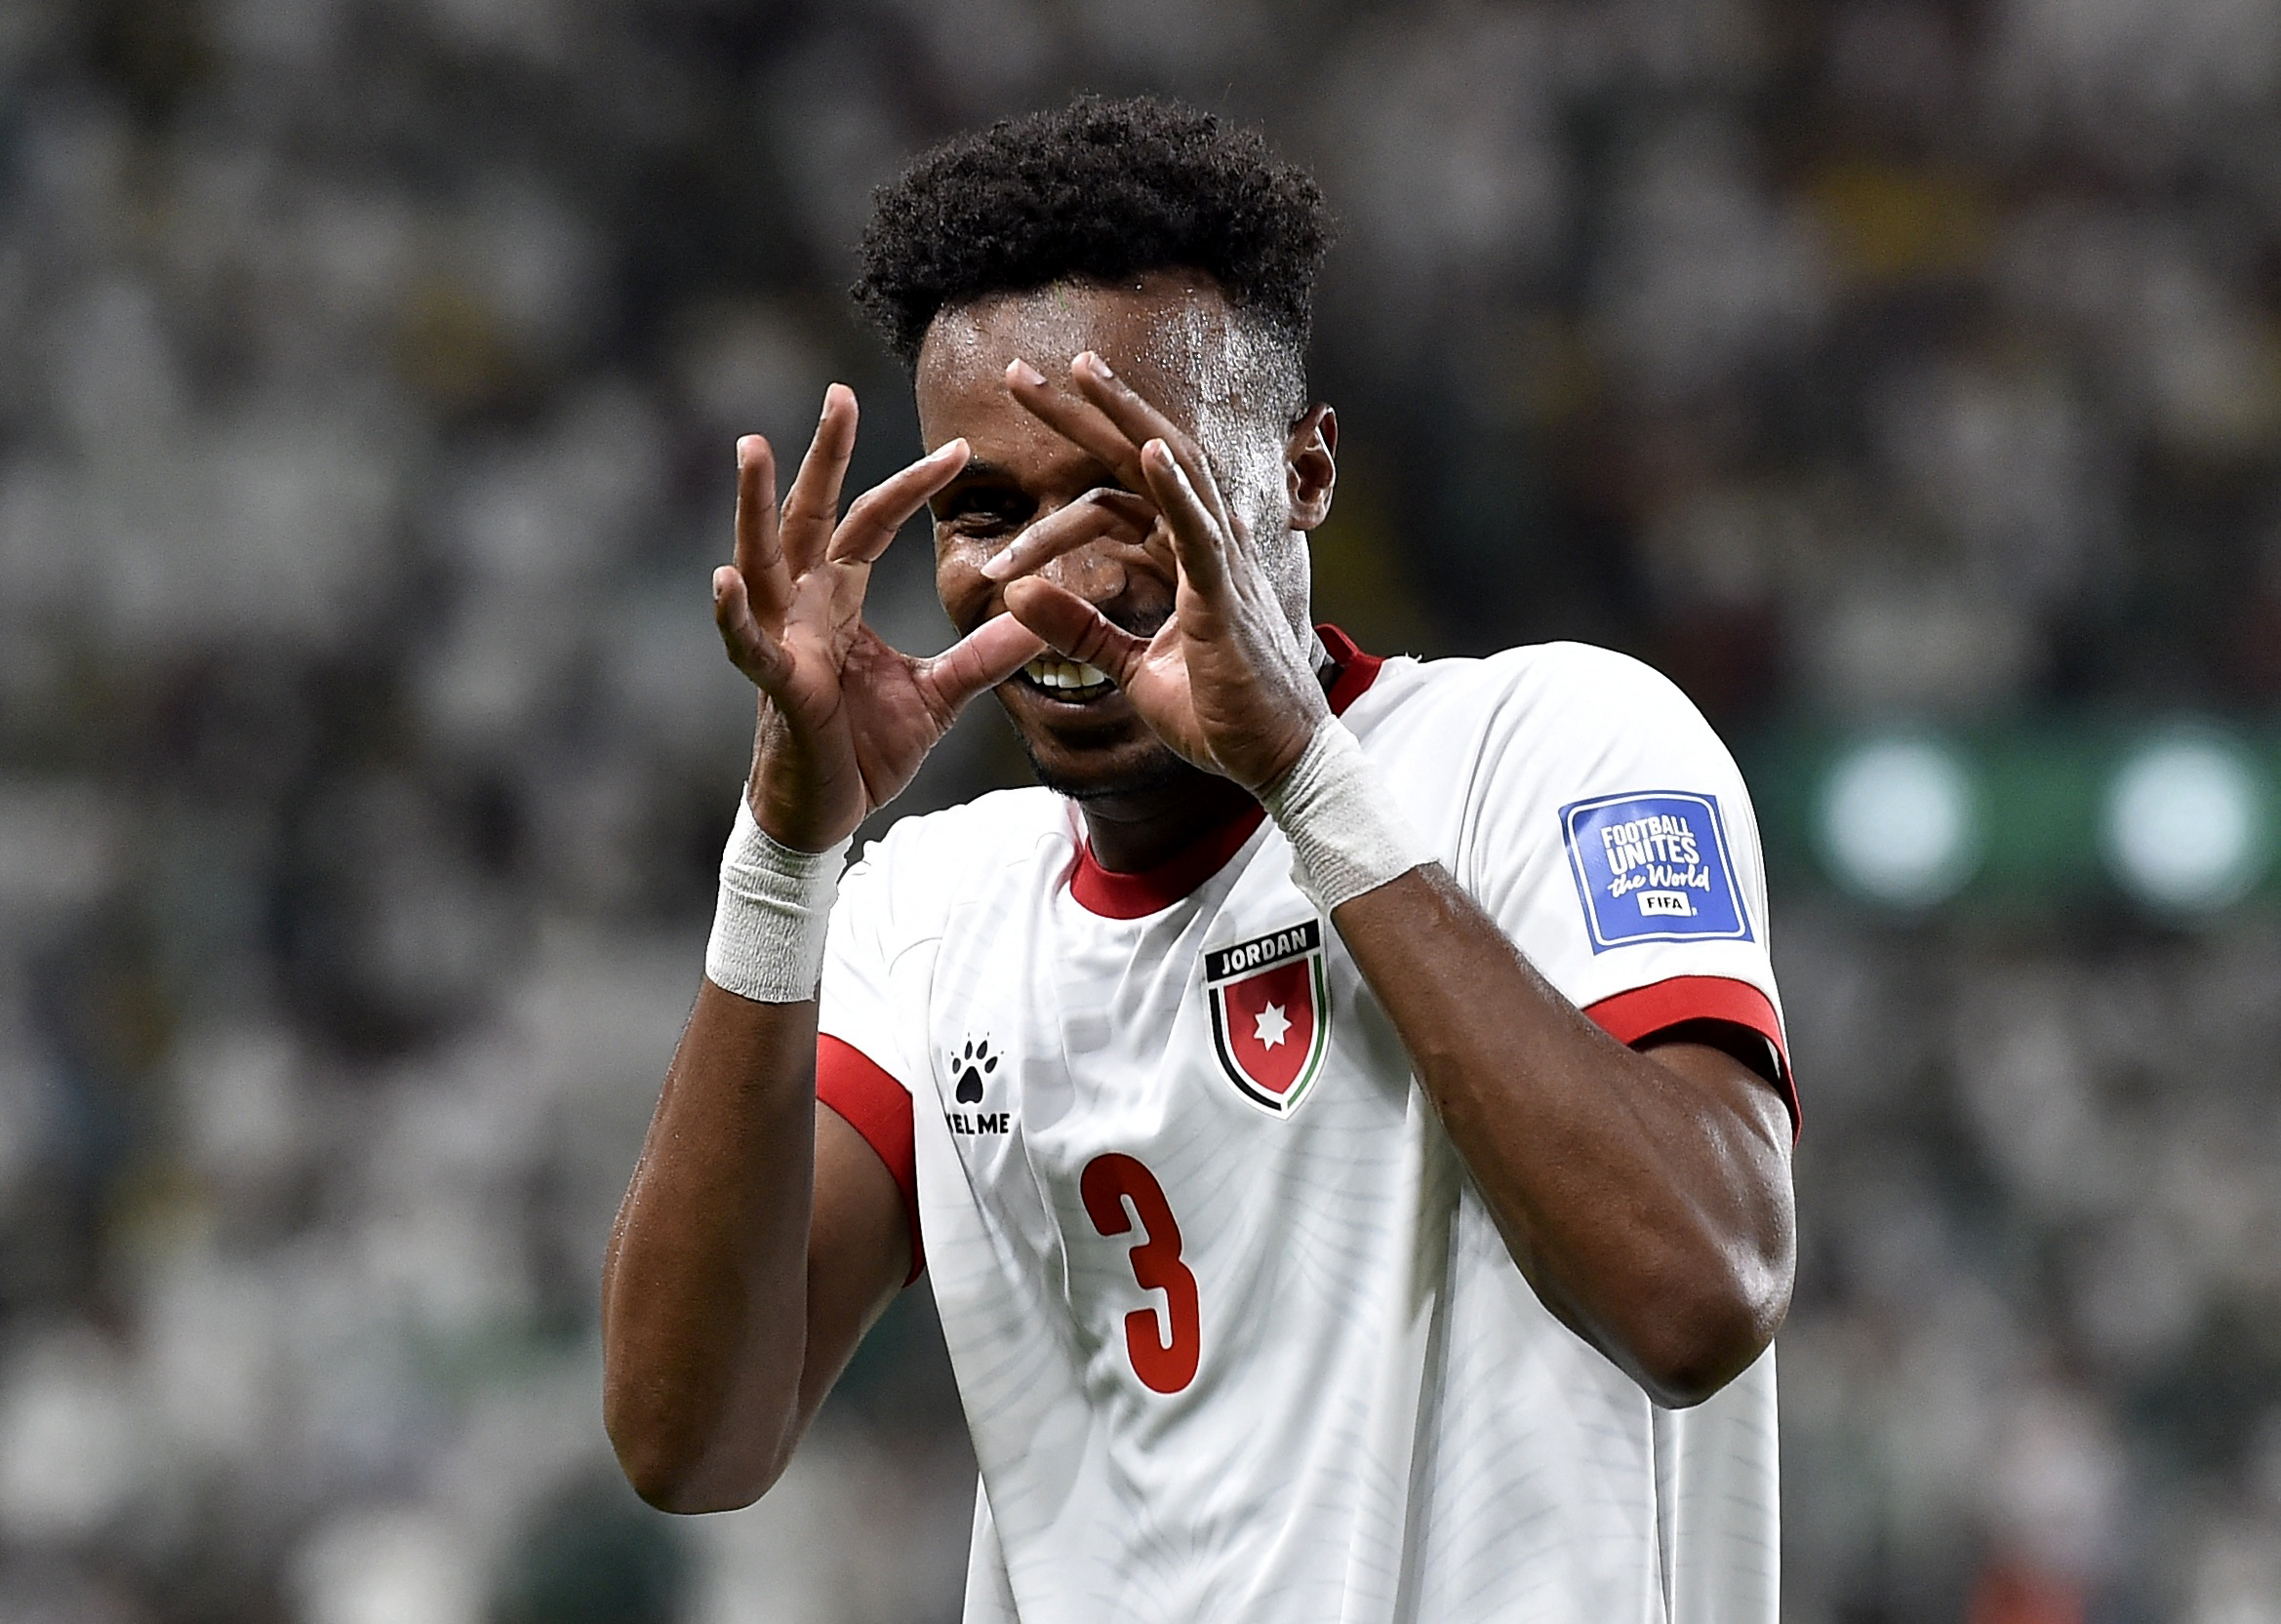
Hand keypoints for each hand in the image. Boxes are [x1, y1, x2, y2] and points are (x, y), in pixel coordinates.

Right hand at [712, 385, 1043, 849]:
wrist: (829, 812)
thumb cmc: (867, 748)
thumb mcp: (943, 694)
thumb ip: (987, 655)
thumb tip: (1044, 618)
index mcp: (839, 597)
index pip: (873, 522)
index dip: (913, 484)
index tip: (962, 447)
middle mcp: (802, 604)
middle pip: (812, 514)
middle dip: (824, 455)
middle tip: (840, 391)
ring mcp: (781, 638)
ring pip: (761, 557)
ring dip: (754, 504)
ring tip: (752, 446)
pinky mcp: (775, 684)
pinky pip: (746, 643)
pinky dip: (732, 612)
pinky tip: (721, 578)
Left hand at [990, 353, 1328, 792]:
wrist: (1277, 763)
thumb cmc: (1218, 717)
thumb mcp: (1132, 667)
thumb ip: (1078, 628)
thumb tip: (1014, 595)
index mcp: (1184, 556)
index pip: (1121, 484)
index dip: (1074, 449)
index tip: (1021, 416)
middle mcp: (1206, 543)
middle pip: (1141, 454)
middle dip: (1084, 408)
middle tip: (1019, 370)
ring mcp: (1222, 563)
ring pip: (1171, 469)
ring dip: (1123, 418)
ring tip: (1076, 375)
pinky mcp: (1226, 597)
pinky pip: (1199, 531)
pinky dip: (1174, 488)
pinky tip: (1144, 450)